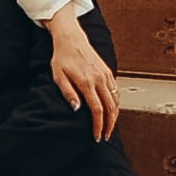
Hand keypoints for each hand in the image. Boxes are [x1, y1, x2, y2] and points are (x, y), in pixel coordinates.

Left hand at [47, 9, 119, 140]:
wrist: (71, 39)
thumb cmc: (62, 58)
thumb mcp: (58, 76)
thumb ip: (68, 93)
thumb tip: (77, 109)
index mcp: (86, 82)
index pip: (97, 110)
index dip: (98, 126)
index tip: (96, 136)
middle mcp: (99, 79)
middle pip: (110, 108)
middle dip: (109, 125)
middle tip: (105, 136)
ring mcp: (106, 75)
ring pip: (116, 101)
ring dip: (115, 116)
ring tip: (109, 128)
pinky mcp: (108, 72)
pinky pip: (116, 92)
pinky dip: (116, 104)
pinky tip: (112, 112)